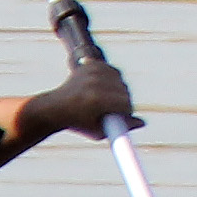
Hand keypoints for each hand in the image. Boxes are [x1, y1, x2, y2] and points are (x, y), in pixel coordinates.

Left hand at [39, 1, 133, 138]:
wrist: (55, 108)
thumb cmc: (77, 123)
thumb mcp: (98, 131)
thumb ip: (122, 128)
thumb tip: (142, 123)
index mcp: (96, 100)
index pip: (125, 102)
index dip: (126, 111)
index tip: (120, 116)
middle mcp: (94, 83)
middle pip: (124, 89)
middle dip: (123, 100)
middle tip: (113, 109)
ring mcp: (90, 72)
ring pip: (119, 78)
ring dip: (117, 88)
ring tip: (106, 99)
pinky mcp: (89, 65)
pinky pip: (111, 69)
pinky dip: (110, 78)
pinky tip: (102, 87)